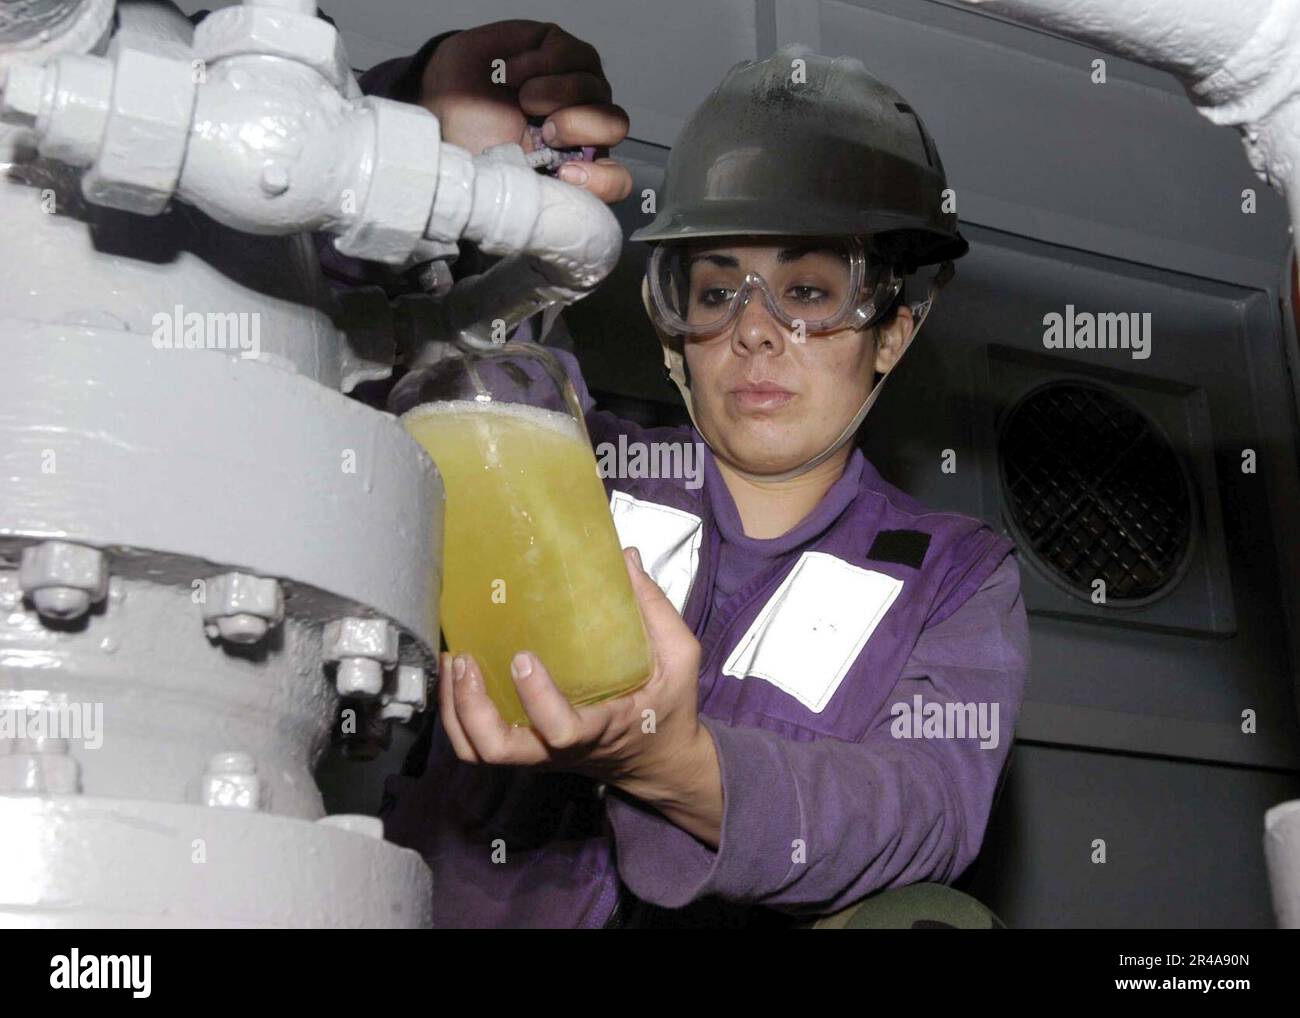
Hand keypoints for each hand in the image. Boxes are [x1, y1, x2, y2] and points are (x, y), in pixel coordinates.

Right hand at [420, 20, 632, 204]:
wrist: (440, 94)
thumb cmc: (473, 139)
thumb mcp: (500, 183)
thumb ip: (535, 200)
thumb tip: (563, 217)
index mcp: (576, 166)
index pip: (616, 180)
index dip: (604, 181)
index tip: (567, 176)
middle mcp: (585, 127)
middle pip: (616, 125)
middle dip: (579, 126)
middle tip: (544, 129)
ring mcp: (579, 87)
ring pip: (595, 87)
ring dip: (552, 93)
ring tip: (520, 98)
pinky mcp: (564, 51)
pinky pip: (570, 55)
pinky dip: (535, 65)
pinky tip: (509, 74)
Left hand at [439, 548, 709, 798]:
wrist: (658, 760)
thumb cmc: (667, 708)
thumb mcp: (679, 660)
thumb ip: (656, 611)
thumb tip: (625, 559)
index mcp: (602, 728)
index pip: (562, 730)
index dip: (536, 699)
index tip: (522, 658)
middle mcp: (561, 749)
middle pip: (500, 751)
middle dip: (472, 710)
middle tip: (466, 660)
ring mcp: (538, 753)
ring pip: (480, 752)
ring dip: (456, 711)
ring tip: (454, 659)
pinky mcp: (526, 749)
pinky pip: (479, 746)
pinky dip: (457, 715)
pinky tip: (455, 672)